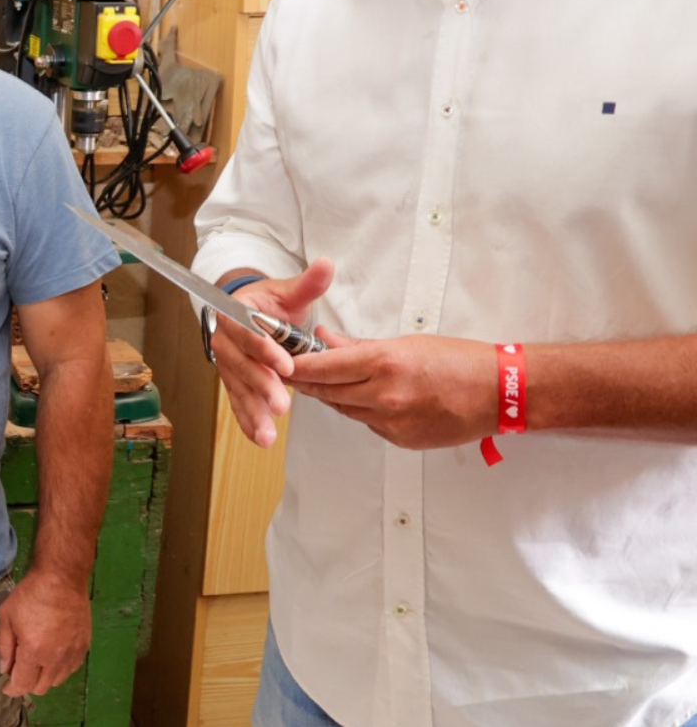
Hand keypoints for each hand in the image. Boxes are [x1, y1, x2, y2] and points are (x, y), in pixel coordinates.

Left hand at [0, 570, 89, 697]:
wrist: (62, 579)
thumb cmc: (30, 595)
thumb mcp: (7, 617)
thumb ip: (4, 646)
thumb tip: (5, 669)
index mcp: (33, 651)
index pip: (23, 684)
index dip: (13, 689)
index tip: (7, 687)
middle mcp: (55, 658)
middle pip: (41, 687)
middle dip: (27, 684)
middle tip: (20, 671)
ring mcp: (72, 654)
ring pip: (57, 681)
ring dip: (44, 678)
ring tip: (36, 663)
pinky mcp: (84, 647)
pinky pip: (71, 669)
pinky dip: (60, 669)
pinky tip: (52, 657)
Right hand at [209, 259, 334, 447]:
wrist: (248, 313)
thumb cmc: (268, 303)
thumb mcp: (288, 292)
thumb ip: (307, 283)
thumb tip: (325, 265)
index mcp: (236, 313)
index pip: (247, 331)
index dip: (264, 349)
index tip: (286, 365)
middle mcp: (226, 339)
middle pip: (240, 365)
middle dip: (261, 386)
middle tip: (282, 403)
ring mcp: (228, 363)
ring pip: (237, 388)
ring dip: (253, 411)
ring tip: (268, 433)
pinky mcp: (234, 381)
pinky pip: (238, 402)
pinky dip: (248, 420)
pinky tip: (260, 437)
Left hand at [288, 333, 495, 449]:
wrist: (499, 392)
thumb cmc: (460, 361)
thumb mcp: (406, 343)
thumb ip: (359, 346)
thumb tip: (326, 340)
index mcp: (384, 364)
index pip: (322, 368)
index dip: (296, 366)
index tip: (281, 361)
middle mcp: (383, 396)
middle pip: (326, 392)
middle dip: (309, 382)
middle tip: (295, 372)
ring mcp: (391, 422)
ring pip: (345, 410)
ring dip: (334, 396)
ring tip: (332, 382)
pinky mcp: (400, 439)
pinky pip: (367, 424)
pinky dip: (361, 411)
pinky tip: (369, 398)